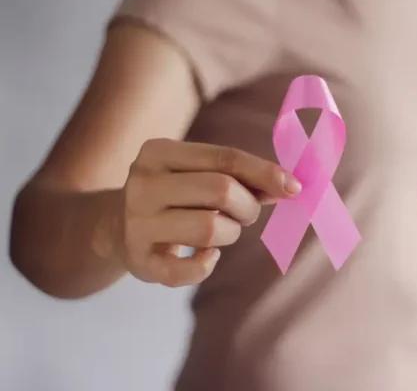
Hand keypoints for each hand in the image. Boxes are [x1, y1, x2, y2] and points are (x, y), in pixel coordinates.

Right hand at [111, 138, 301, 286]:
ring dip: (231, 233)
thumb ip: (241, 176)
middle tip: (246, 213)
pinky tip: (207, 255)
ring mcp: (137, 223)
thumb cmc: (176, 195)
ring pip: (211, 228)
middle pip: (221, 190)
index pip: (224, 158)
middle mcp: (142, 184)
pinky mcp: (139, 260)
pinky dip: (208, 264)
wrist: (116, 227)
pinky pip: (190, 269)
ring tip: (222, 231)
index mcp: (158, 152)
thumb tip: (289, 186)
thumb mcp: (198, 174)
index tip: (294, 187)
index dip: (265, 172)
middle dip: (248, 205)